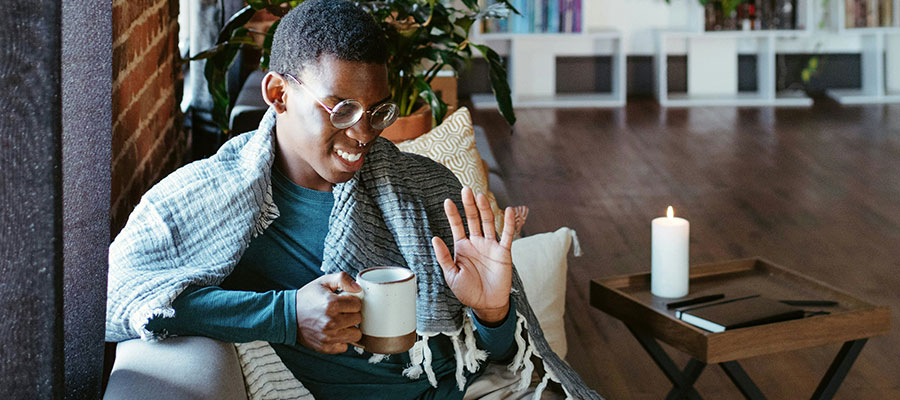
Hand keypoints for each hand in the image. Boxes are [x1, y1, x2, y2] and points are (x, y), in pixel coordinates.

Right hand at [294, 272, 362, 353]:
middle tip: (341, 311)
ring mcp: (328, 337)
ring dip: (349, 328)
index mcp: (331, 304)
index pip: (357, 305)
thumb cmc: (307, 298)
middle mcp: (331, 322)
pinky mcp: (325, 347)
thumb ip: (342, 279)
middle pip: (358, 319)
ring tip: (340, 322)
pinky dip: (342, 340)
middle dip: (352, 314)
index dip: (352, 301)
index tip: (345, 301)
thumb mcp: (323, 282)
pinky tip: (334, 332)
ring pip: (355, 334)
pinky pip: (345, 346)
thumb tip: (358, 288)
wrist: (288, 316)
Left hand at [432, 187, 515, 324]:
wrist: (486, 304)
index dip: (453, 214)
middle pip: (473, 219)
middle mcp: (476, 243)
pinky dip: (508, 223)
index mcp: (462, 247)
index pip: (457, 226)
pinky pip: (507, 235)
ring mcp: (490, 246)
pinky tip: (508, 210)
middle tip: (466, 190)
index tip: (448, 201)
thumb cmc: (468, 291)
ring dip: (485, 209)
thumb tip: (435, 238)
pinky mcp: (504, 252)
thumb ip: (444, 257)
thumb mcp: (451, 275)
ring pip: (488, 223)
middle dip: (469, 205)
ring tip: (481, 196)